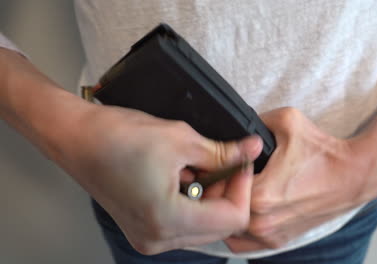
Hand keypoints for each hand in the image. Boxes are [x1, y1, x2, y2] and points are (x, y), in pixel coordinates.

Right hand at [53, 104, 262, 254]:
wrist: (76, 138)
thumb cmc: (116, 137)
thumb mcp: (180, 139)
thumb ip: (223, 152)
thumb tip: (251, 150)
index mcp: (168, 220)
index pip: (232, 218)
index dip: (243, 187)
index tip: (241, 162)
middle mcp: (158, 239)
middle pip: (219, 226)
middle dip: (228, 192)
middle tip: (224, 162)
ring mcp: (149, 237)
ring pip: (203, 226)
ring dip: (211, 197)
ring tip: (199, 167)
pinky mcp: (144, 229)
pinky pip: (183, 223)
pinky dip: (193, 202)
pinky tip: (185, 176)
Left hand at [224, 107, 376, 251]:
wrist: (352, 175)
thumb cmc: (324, 153)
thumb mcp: (287, 121)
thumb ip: (254, 121)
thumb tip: (236, 126)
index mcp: (260, 195)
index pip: (217, 186)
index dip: (214, 170)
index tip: (221, 161)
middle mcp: (262, 222)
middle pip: (221, 208)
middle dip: (218, 190)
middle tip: (226, 174)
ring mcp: (270, 235)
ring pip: (229, 227)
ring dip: (227, 209)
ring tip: (237, 190)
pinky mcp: (279, 241)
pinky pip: (244, 241)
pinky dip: (240, 226)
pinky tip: (247, 206)